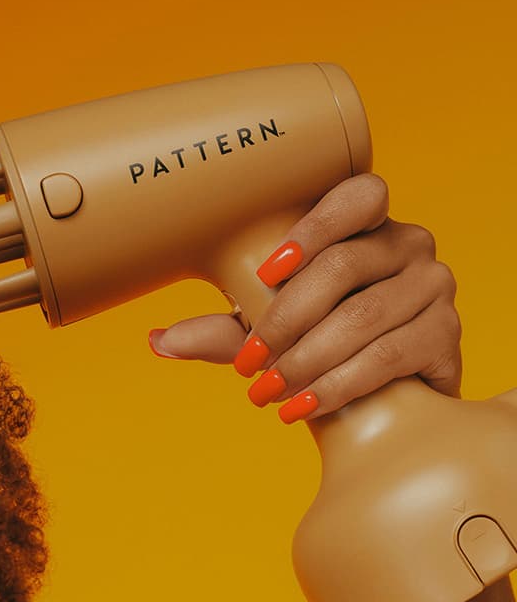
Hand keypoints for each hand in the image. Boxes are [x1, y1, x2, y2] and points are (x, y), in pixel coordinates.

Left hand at [147, 173, 461, 422]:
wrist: (377, 399)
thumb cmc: (320, 347)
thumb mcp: (267, 333)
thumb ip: (220, 331)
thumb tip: (156, 340)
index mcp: (368, 224)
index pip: (357, 194)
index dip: (312, 228)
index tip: (266, 271)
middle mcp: (409, 244)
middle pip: (343, 268)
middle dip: (284, 321)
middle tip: (247, 364)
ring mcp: (434, 286)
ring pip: (361, 319)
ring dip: (305, 360)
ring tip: (267, 392)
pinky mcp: (445, 334)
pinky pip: (387, 357)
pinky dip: (336, 386)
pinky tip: (303, 407)